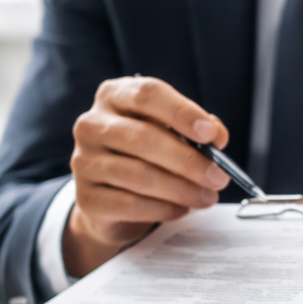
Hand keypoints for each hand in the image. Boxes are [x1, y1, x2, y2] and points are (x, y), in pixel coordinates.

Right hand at [63, 76, 230, 275]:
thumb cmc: (145, 156)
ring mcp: (84, 161)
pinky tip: (181, 208)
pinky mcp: (87, 197)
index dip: (182, 113)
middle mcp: (92, 125)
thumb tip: (217, 136)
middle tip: (218, 177)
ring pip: (139, 175)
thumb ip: (195, 130)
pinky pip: (131, 204)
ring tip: (207, 196)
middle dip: (188, 160)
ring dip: (181, 189)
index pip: (147, 94)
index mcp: (114, 96)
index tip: (210, 134)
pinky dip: (164, 208)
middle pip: (143, 138)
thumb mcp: (170, 132)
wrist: (110, 198)